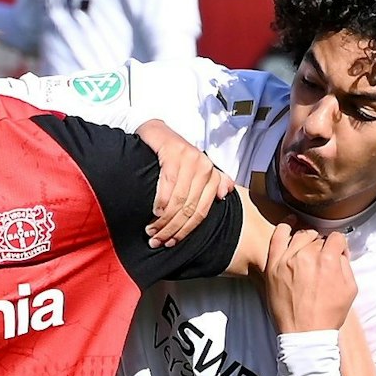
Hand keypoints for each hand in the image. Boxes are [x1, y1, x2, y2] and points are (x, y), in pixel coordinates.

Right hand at [136, 119, 235, 248]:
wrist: (157, 133)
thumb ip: (211, 182)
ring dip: (163, 220)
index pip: (201, 212)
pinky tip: (154, 212)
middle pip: (189, 209)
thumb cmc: (174, 155)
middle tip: (157, 240)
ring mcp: (190, 160)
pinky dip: (160, 203)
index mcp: (211, 175)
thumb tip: (224, 195)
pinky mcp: (175, 154)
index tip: (171, 242)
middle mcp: (204, 167)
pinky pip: (168, 186)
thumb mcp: (195, 170)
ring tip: (151, 230)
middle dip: (172, 229)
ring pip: (179, 201)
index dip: (186, 230)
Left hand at [258, 225, 355, 333]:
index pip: (336, 239)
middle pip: (318, 238)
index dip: (339, 246)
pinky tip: (290, 222)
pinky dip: (285, 226)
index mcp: (328, 260)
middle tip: (321, 260)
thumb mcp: (350, 289)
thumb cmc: (328, 314)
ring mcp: (287, 259)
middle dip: (322, 246)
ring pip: (300, 235)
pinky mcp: (272, 265)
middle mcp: (306, 256)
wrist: (305, 333)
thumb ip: (346, 264)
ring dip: (307, 240)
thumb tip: (339, 251)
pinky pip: (277, 237)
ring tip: (309, 250)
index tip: (336, 254)